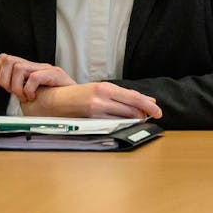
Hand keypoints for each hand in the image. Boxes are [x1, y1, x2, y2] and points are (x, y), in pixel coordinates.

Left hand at [0, 53, 75, 100]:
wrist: (76, 105)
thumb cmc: (53, 104)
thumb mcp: (28, 97)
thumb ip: (16, 91)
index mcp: (28, 70)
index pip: (5, 59)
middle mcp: (36, 66)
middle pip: (9, 60)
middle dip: (4, 79)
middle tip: (12, 93)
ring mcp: (46, 69)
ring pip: (19, 68)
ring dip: (17, 86)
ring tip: (25, 97)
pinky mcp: (55, 74)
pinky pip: (34, 77)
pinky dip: (29, 90)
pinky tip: (33, 97)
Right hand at [23, 81, 161, 119]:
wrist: (54, 101)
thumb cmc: (80, 95)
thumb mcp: (102, 90)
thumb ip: (122, 96)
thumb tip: (145, 100)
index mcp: (106, 88)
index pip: (133, 97)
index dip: (148, 105)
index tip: (158, 111)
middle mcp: (102, 98)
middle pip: (131, 108)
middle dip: (144, 113)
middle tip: (153, 116)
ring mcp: (95, 111)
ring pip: (123, 118)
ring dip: (134, 120)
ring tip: (140, 119)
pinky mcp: (90, 121)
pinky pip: (111, 124)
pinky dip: (122, 123)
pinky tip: (126, 124)